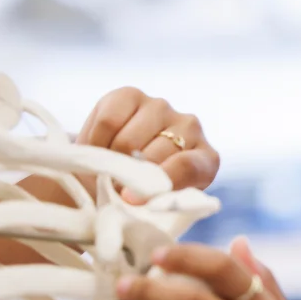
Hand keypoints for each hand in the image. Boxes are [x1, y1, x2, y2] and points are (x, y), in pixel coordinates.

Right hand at [77, 87, 220, 201]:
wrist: (120, 166)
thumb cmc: (143, 191)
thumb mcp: (154, 204)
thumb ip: (152, 201)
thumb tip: (128, 199)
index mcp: (206, 160)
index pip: (186, 167)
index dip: (156, 183)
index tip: (130, 199)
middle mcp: (190, 127)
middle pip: (152, 154)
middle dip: (127, 176)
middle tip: (113, 188)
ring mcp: (162, 107)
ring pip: (127, 140)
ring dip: (109, 160)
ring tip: (106, 170)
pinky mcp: (131, 94)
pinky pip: (107, 121)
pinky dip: (95, 141)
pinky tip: (99, 150)